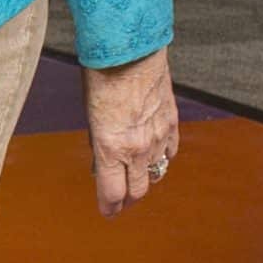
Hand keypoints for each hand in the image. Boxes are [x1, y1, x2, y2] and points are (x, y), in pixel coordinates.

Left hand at [82, 48, 178, 218]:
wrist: (131, 50)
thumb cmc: (102, 77)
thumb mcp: (90, 115)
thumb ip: (99, 143)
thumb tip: (102, 163)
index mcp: (111, 148)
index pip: (112, 192)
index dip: (109, 206)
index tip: (107, 211)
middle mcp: (137, 149)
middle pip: (137, 190)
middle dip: (128, 198)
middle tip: (121, 200)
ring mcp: (158, 137)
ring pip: (157, 173)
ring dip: (146, 178)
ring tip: (137, 178)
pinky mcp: (172, 123)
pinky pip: (171, 152)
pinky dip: (163, 158)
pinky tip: (157, 156)